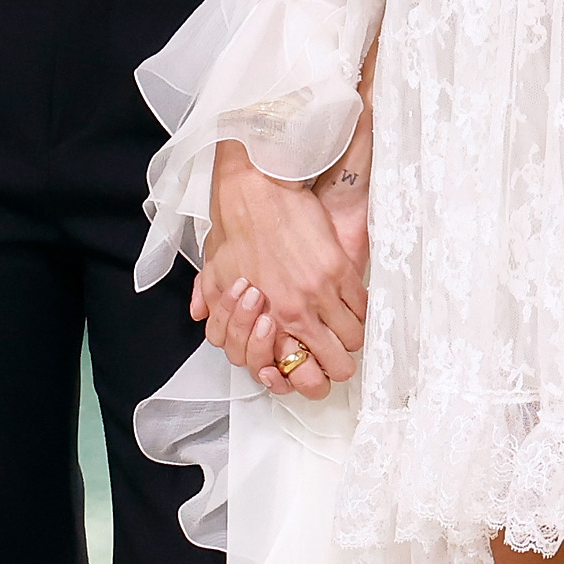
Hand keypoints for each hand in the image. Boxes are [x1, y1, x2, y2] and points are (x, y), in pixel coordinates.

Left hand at [192, 141, 362, 391]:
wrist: (256, 189)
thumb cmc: (234, 227)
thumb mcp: (213, 271)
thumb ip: (212, 302)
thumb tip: (201, 315)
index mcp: (266, 318)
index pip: (296, 371)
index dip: (307, 373)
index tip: (308, 360)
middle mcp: (296, 311)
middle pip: (337, 365)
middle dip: (335, 362)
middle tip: (330, 348)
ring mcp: (321, 291)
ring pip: (354, 338)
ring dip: (348, 336)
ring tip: (340, 324)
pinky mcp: (340, 269)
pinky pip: (362, 307)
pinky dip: (358, 311)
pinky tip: (348, 302)